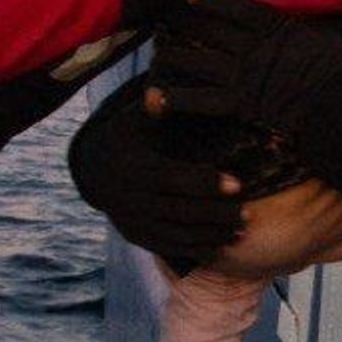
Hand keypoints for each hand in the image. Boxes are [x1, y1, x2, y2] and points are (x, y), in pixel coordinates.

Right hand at [68, 82, 244, 260]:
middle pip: (178, 211)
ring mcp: (131, 220)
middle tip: (248, 214)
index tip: (238, 185)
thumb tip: (158, 92)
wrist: (94, 169)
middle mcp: (129, 198)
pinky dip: (195, 249)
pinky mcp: (135, 235)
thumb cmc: (127, 137)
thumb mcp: (134, 120)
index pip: (173, 178)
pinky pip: (167, 246)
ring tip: (241, 231)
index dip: (205, 183)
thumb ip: (152, 108)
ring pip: (175, 233)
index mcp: (133, 168)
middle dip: (215, 215)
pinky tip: (221, 246)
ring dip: (210, 235)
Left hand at [146, 0, 341, 141]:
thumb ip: (311, 26)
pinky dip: (178, 98)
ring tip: (156, 53)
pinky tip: (156, 97)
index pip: (237, 8)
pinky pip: (201, 99)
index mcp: (274, 27)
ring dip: (173, 57)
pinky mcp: (238, 103)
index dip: (212, 0)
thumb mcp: (329, 35)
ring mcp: (242, 74)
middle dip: (183, 24)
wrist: (337, 102)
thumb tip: (318, 18)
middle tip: (160, 19)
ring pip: (198, 61)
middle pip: (210, 31)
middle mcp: (252, 47)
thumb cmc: (340, 70)